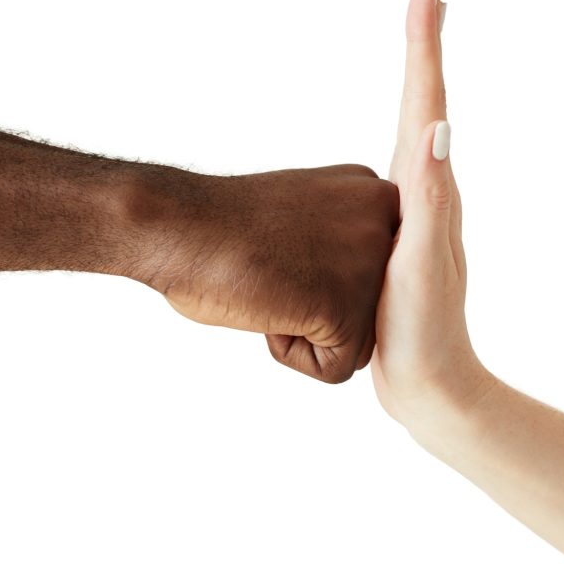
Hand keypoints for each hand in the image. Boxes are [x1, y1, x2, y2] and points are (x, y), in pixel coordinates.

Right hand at [128, 164, 397, 383]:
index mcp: (375, 195)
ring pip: (355, 343)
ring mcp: (372, 264)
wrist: (178, 224)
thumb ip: (345, 238)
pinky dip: (289, 352)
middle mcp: (386, 222)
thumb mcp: (310, 215)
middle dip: (319, 308)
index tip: (283, 250)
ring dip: (306, 331)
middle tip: (274, 268)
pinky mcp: (349, 308)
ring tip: (271, 283)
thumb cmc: (222, 224)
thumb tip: (358, 277)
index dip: (320, 279)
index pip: (376, 276)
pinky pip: (334, 368)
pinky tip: (266, 306)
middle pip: (372, 311)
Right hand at [372, 0, 491, 428]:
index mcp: (430, 189)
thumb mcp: (420, 266)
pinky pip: (401, 167)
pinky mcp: (398, 235)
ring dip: (420, 78)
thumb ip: (427, 202)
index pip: (426, 98)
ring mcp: (414, 213)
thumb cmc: (425, 332)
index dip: (425, 38)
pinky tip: (398, 136)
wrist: (432, 386)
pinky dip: (402, 128)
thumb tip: (435, 128)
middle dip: (425, 42)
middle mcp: (428, 190)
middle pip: (426, 99)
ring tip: (420, 39)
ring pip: (417, 127)